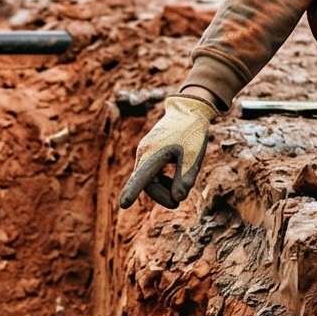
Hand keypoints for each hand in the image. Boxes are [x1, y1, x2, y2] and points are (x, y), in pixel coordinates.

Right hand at [118, 94, 215, 208]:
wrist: (189, 110)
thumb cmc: (192, 133)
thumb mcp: (193, 157)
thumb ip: (185, 179)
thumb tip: (177, 199)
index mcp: (153, 153)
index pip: (141, 178)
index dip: (132, 192)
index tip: (124, 205)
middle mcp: (144, 152)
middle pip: (147, 183)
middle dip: (162, 195)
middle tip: (178, 203)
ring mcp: (145, 151)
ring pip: (148, 178)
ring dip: (163, 188)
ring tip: (179, 190)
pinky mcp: (150, 151)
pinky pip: (150, 171)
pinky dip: (161, 180)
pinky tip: (173, 181)